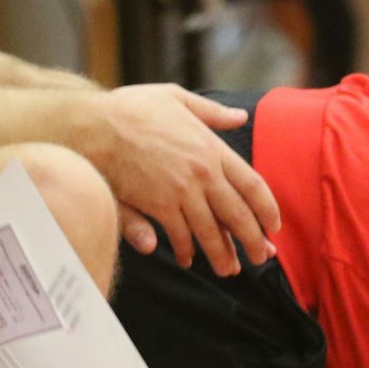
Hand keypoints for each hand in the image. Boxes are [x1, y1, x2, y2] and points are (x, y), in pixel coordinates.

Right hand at [70, 84, 279, 273]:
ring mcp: (181, 192)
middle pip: (237, 214)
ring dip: (222, 254)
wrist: (94, 125)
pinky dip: (186, 250)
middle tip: (262, 257)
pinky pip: (179, 235)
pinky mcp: (157, 206)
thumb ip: (211, 113)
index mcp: (211, 148)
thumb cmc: (132, 108)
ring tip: (230, 269)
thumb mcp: (176, 98)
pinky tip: (189, 259)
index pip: (252, 184)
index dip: (266, 208)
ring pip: (211, 231)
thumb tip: (240, 116)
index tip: (273, 225)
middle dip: (252, 240)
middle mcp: (202, 173)